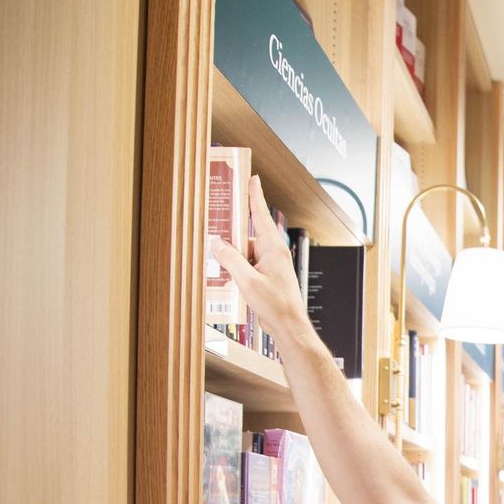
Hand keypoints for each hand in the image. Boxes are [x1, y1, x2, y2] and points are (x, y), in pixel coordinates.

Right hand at [209, 175, 314, 348]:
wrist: (288, 326)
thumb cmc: (275, 305)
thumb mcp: (247, 280)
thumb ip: (230, 259)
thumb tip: (216, 242)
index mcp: (272, 247)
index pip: (260, 214)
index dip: (255, 195)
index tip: (253, 177)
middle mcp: (272, 253)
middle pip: (246, 234)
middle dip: (230, 235)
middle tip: (215, 229)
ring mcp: (269, 264)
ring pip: (243, 252)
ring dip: (231, 257)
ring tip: (218, 265)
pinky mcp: (265, 276)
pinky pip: (246, 265)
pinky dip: (236, 269)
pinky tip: (226, 278)